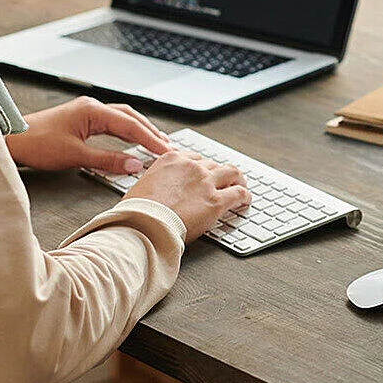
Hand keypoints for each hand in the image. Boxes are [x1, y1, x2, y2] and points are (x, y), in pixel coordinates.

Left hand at [5, 96, 172, 173]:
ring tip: (155, 143)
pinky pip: (111, 123)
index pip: (130, 125)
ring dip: (139, 130)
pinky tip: (132, 139)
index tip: (165, 151)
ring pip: (122, 118)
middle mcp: (91, 107)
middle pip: (130, 117)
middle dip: (150, 132)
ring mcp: (86, 112)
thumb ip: (107, 160)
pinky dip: (126, 131)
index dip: (150, 139)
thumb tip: (134, 164)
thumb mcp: (75, 156)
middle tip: (166, 147)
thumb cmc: (36, 144)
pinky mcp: (81, 119)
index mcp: (92, 111)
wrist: (11, 140)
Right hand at [123, 149, 249, 242]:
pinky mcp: (216, 201)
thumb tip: (158, 192)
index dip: (202, 167)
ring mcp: (206, 182)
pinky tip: (245, 201)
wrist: (143, 224)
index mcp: (171, 160)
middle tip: (223, 181)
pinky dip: (245, 196)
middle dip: (219, 174)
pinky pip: (239, 193)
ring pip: (232, 173)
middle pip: (213, 164)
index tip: (204, 173)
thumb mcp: (142, 186)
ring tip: (240, 186)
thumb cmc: (137, 211)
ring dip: (238, 180)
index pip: (194, 158)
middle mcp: (192, 167)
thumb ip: (157, 182)